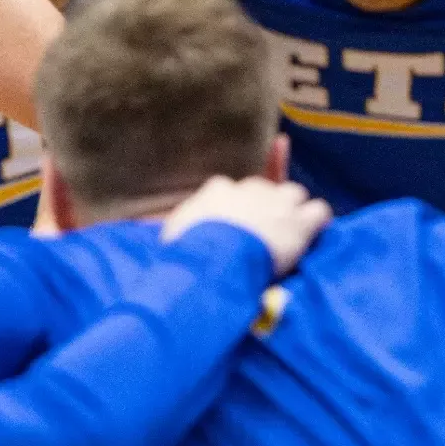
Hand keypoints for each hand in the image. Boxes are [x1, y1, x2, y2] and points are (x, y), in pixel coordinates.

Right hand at [162, 175, 328, 274]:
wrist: (217, 258)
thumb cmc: (190, 251)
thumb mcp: (169, 233)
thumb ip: (159, 223)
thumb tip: (125, 220)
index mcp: (218, 191)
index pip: (228, 186)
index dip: (234, 202)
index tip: (233, 215)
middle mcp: (250, 189)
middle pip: (265, 187)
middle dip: (266, 204)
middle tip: (263, 229)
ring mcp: (278, 203)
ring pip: (295, 194)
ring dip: (294, 211)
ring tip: (292, 229)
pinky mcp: (300, 221)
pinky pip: (319, 211)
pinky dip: (318, 221)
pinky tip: (317, 231)